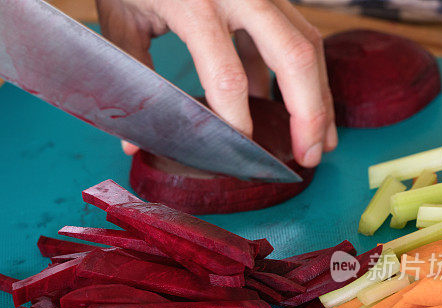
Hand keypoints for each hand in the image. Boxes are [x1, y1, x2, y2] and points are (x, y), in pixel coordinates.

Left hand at [0, 0, 335, 167]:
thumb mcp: (122, 20)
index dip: (238, 121)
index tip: (241, 153)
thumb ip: (135, 77)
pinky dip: (302, 76)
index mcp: (196, 4)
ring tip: (319, 141)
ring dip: (318, 96)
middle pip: (293, 57)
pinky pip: (297, 36)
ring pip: (307, 45)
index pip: (227, 76)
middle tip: (309, 157)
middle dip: (308, 113)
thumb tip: (135, 142)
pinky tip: (299, 110)